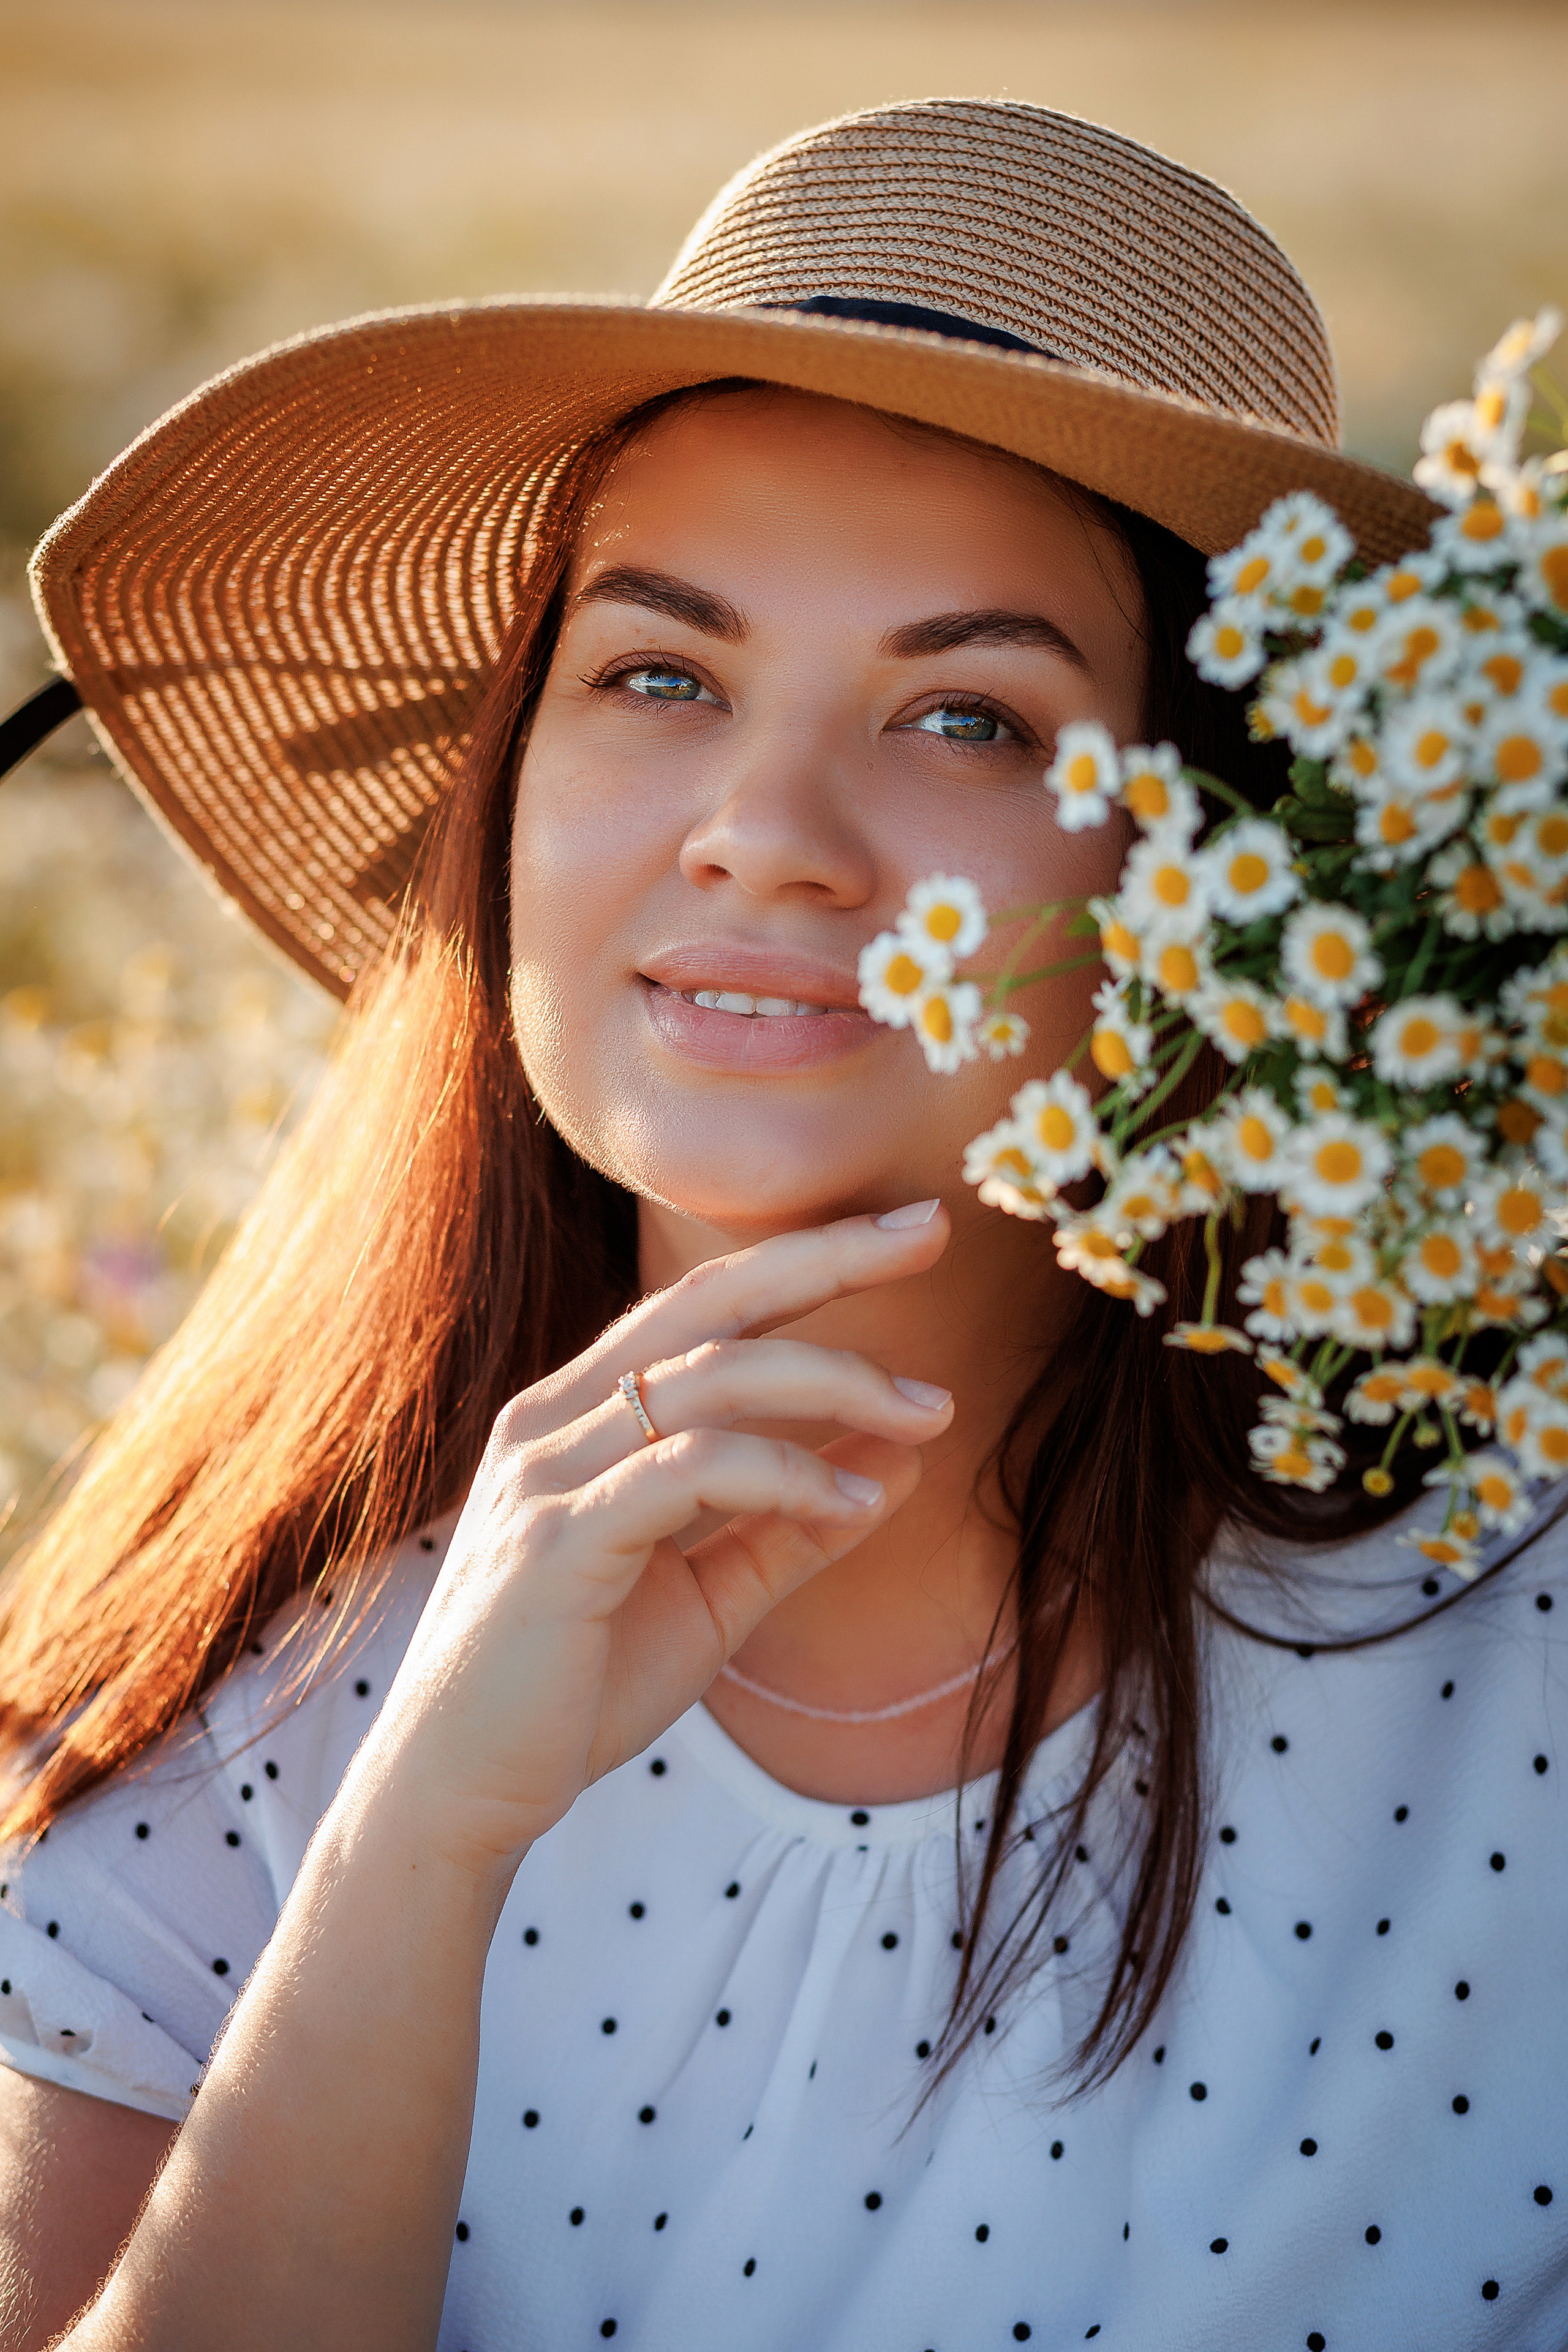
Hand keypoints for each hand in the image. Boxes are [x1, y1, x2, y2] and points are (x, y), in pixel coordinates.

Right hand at [351, 1204, 953, 1885]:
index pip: (705, 1303)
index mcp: (580, 1415)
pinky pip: (691, 1470)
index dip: (807, 1257)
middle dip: (826, 1256)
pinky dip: (786, 1474)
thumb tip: (901, 1464)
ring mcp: (549, 1474)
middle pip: (708, 1302)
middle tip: (934, 1233)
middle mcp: (555, 1420)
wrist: (460, 1789)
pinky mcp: (559, 1540)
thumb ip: (792, 1528)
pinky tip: (853, 1502)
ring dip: (836, 1384)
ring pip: (711, 1379)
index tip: (911, 1232)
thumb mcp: (709, 1597)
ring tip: (928, 1413)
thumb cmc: (576, 1688)